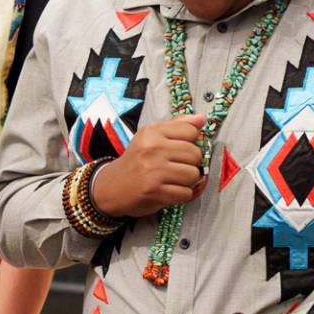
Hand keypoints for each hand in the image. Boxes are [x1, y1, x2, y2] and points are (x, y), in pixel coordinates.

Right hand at [90, 115, 209, 217]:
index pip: (191, 131)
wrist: (111, 187)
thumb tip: (201, 119)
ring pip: (193, 175)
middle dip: (192, 163)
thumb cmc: (137, 161)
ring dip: (188, 180)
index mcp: (153, 132)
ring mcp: (154, 170)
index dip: (191, 142)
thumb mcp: (151, 136)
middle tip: (178, 166)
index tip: (180, 149)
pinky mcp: (155, 191)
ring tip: (174, 179)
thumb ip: (177, 125)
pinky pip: (186, 193)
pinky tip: (170, 190)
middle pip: (195, 154)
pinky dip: (182, 194)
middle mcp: (153, 148)